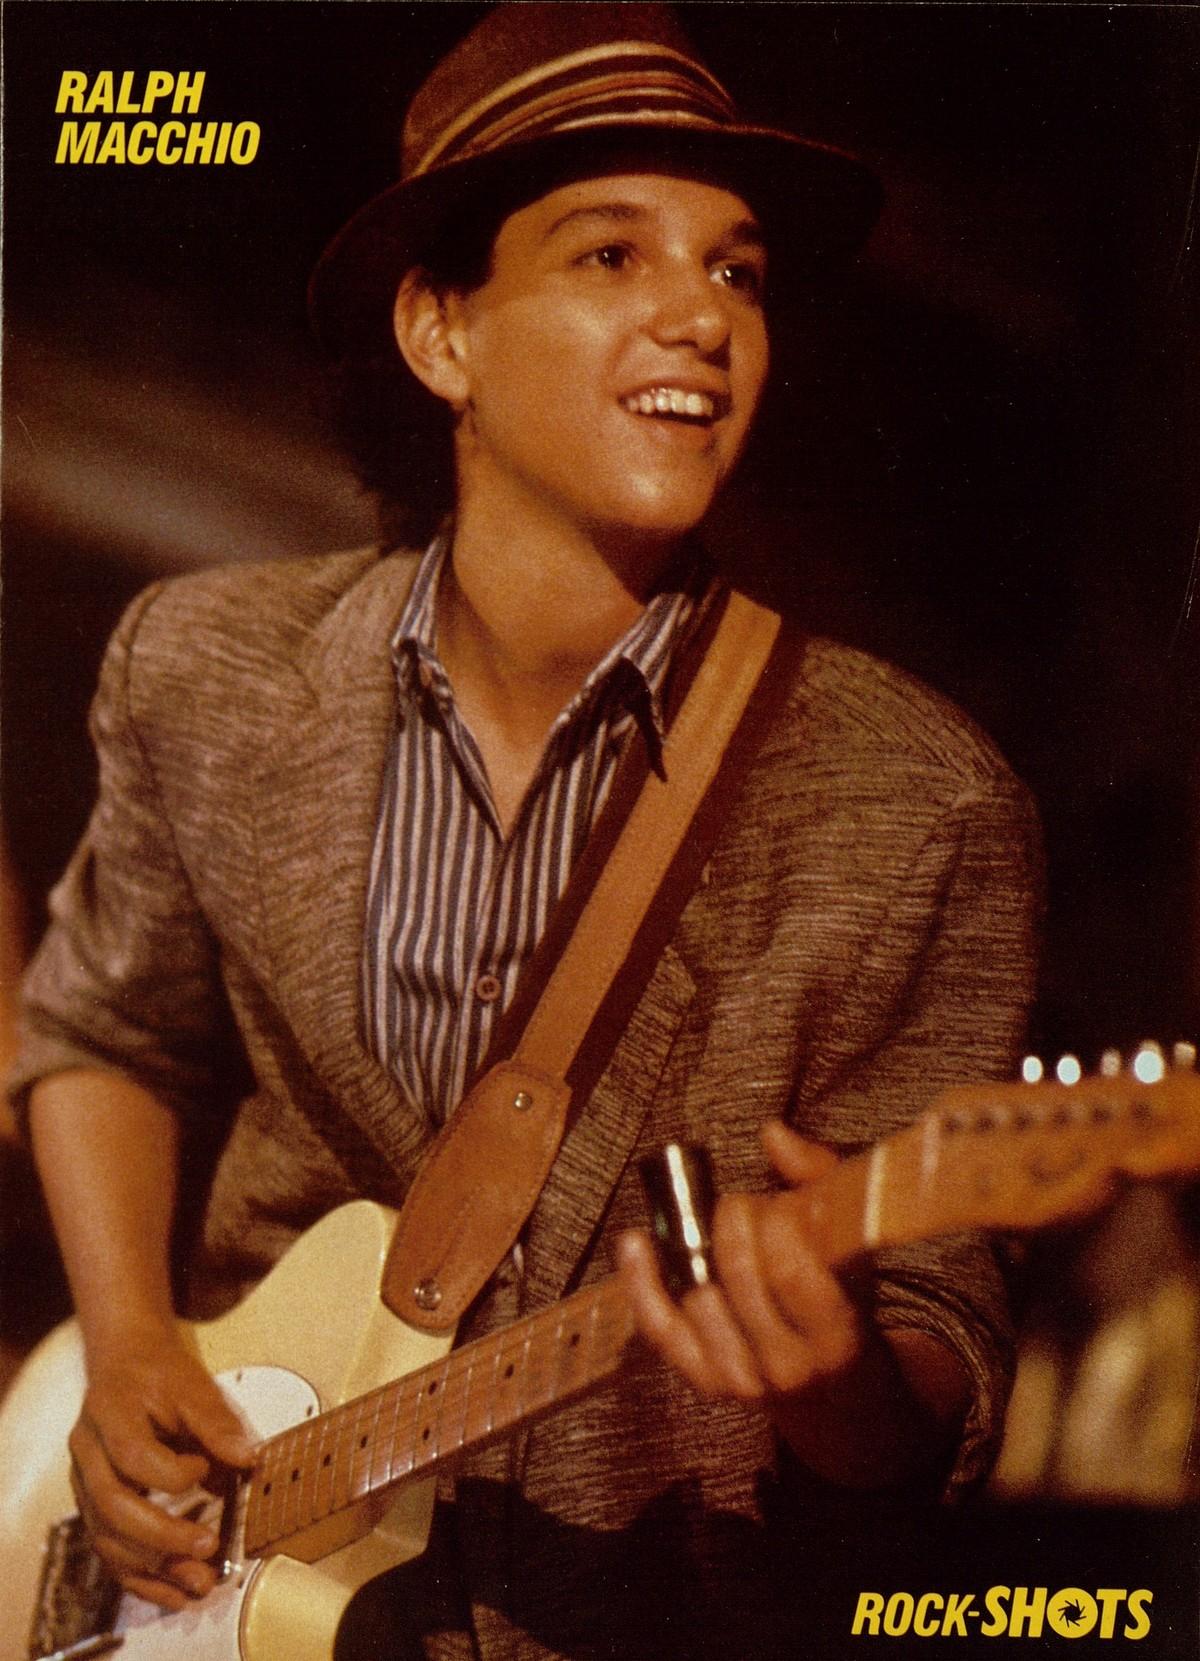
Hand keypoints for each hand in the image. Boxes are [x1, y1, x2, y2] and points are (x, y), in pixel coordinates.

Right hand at [69, 1328, 255, 1610]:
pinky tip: (173, 1592)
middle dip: (161, 1535)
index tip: (207, 1467)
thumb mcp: (191, 1383)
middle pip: (112, 1505)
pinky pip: (109, 1550)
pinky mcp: (93, 1506)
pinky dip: (140, 1576)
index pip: (133, 1456)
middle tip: (208, 1548)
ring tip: (198, 1584)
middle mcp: (87, 1451)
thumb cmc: (159, 1372)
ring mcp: (84, 1481)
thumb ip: (217, 1423)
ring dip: (152, 1567)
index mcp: (109, 1412)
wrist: (122, 1362)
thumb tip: (250, 1460)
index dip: (172, 1473)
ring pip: (106, 1537)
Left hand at [617, 1122, 860, 1404]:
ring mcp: (744, 1380)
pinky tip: (636, 1240)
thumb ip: (817, 1179)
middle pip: (741, 1279)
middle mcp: (790, 1366)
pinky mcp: (704, 1382)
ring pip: (699, 1299)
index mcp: (835, 1332)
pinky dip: (642, 1281)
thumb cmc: (840, 1296)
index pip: (790, 1270)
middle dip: (734, 1224)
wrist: (833, 1387)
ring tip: (716, 1234)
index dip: (774, 1222)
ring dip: (699, 1250)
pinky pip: (660, 1327)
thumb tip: (771, 1132)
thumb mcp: (848, 1242)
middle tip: (741, 1208)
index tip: (774, 1203)